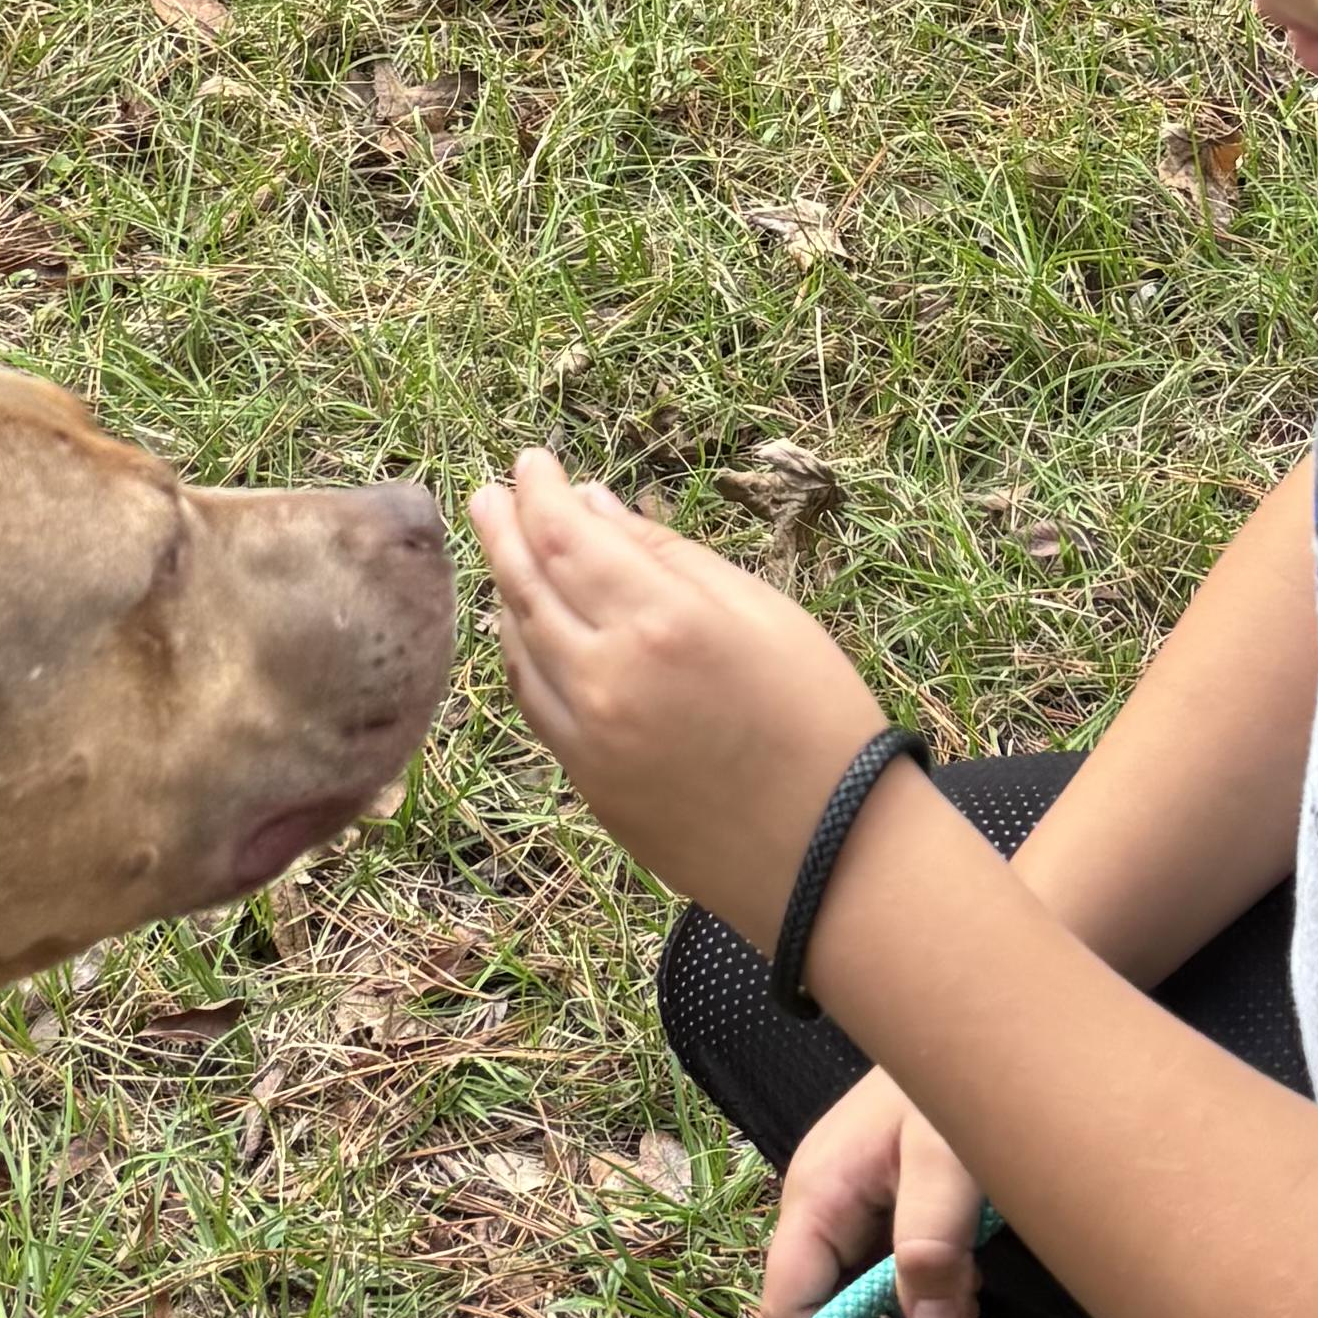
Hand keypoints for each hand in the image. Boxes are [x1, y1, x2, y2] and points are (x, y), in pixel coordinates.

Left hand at [464, 447, 883, 946]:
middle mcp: (609, 674)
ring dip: (504, 589)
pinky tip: (523, 628)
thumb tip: (596, 506)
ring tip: (503, 549)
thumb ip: (669, 555)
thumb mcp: (763, 611)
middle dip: (503, 531)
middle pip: (527, 585)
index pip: (568, 537)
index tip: (531, 463)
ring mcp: (588, 734)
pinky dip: (518, 653)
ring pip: (519, 644)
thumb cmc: (818, 716)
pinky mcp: (585, 780)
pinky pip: (532, 700)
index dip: (540, 493)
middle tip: (489, 493)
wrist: (829, 854)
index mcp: (662, 621)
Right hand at [760, 1070, 989, 1317]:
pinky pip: (884, 1277)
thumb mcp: (950, 1157)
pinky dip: (921, 1294)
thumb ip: (935, 1238)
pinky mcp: (884, 1213)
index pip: (789, 1304)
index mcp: (818, 1198)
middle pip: (819, 1317)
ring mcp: (852, 1214)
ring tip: (967, 1303)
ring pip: (856, 1303)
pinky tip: (964, 1278)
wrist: (976, 1021)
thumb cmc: (956, 1078)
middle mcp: (822, 1212)